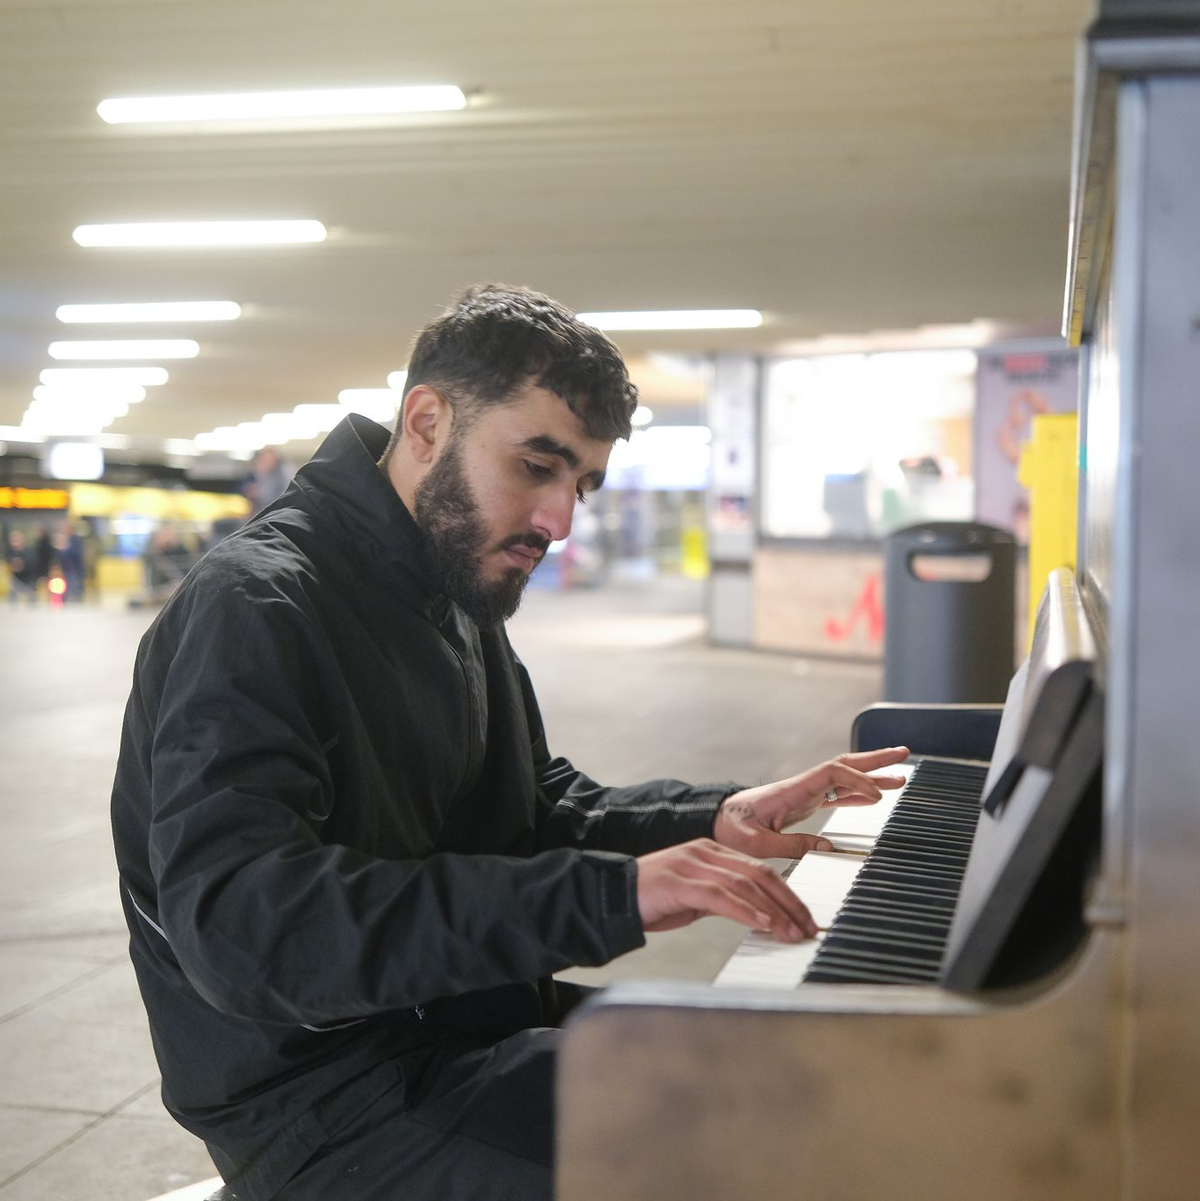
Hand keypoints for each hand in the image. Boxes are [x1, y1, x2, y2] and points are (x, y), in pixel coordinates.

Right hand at [635, 839, 816, 941]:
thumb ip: (721, 898)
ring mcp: (691, 863)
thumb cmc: (651, 901)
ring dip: (773, 911)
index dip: (787, 894)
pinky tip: (762, 925)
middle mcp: (705, 852)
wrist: (610, 896)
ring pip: (745, 884)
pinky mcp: (679, 881)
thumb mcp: (693, 898)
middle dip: (789, 903)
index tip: (804, 919)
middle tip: (808, 928)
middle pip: (760, 873)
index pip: (760, 870)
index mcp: (711, 852)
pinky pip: (720, 896)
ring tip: (791, 933)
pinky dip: (746, 911)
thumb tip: (755, 914)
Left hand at [713, 746, 909, 859]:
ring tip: (900, 777)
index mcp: (791, 789)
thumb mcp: (756, 843)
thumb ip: (791, 845)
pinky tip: (873, 798)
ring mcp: (804, 794)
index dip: (857, 781)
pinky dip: (857, 794)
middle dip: (874, 759)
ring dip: (872, 776)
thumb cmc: (730, 830)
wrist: (715, 821)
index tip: (876, 796)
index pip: (832, 773)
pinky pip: (836, 795)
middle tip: (903, 754)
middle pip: (844, 765)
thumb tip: (827, 848)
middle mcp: (801, 786)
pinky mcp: (803, 804)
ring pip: (844, 778)